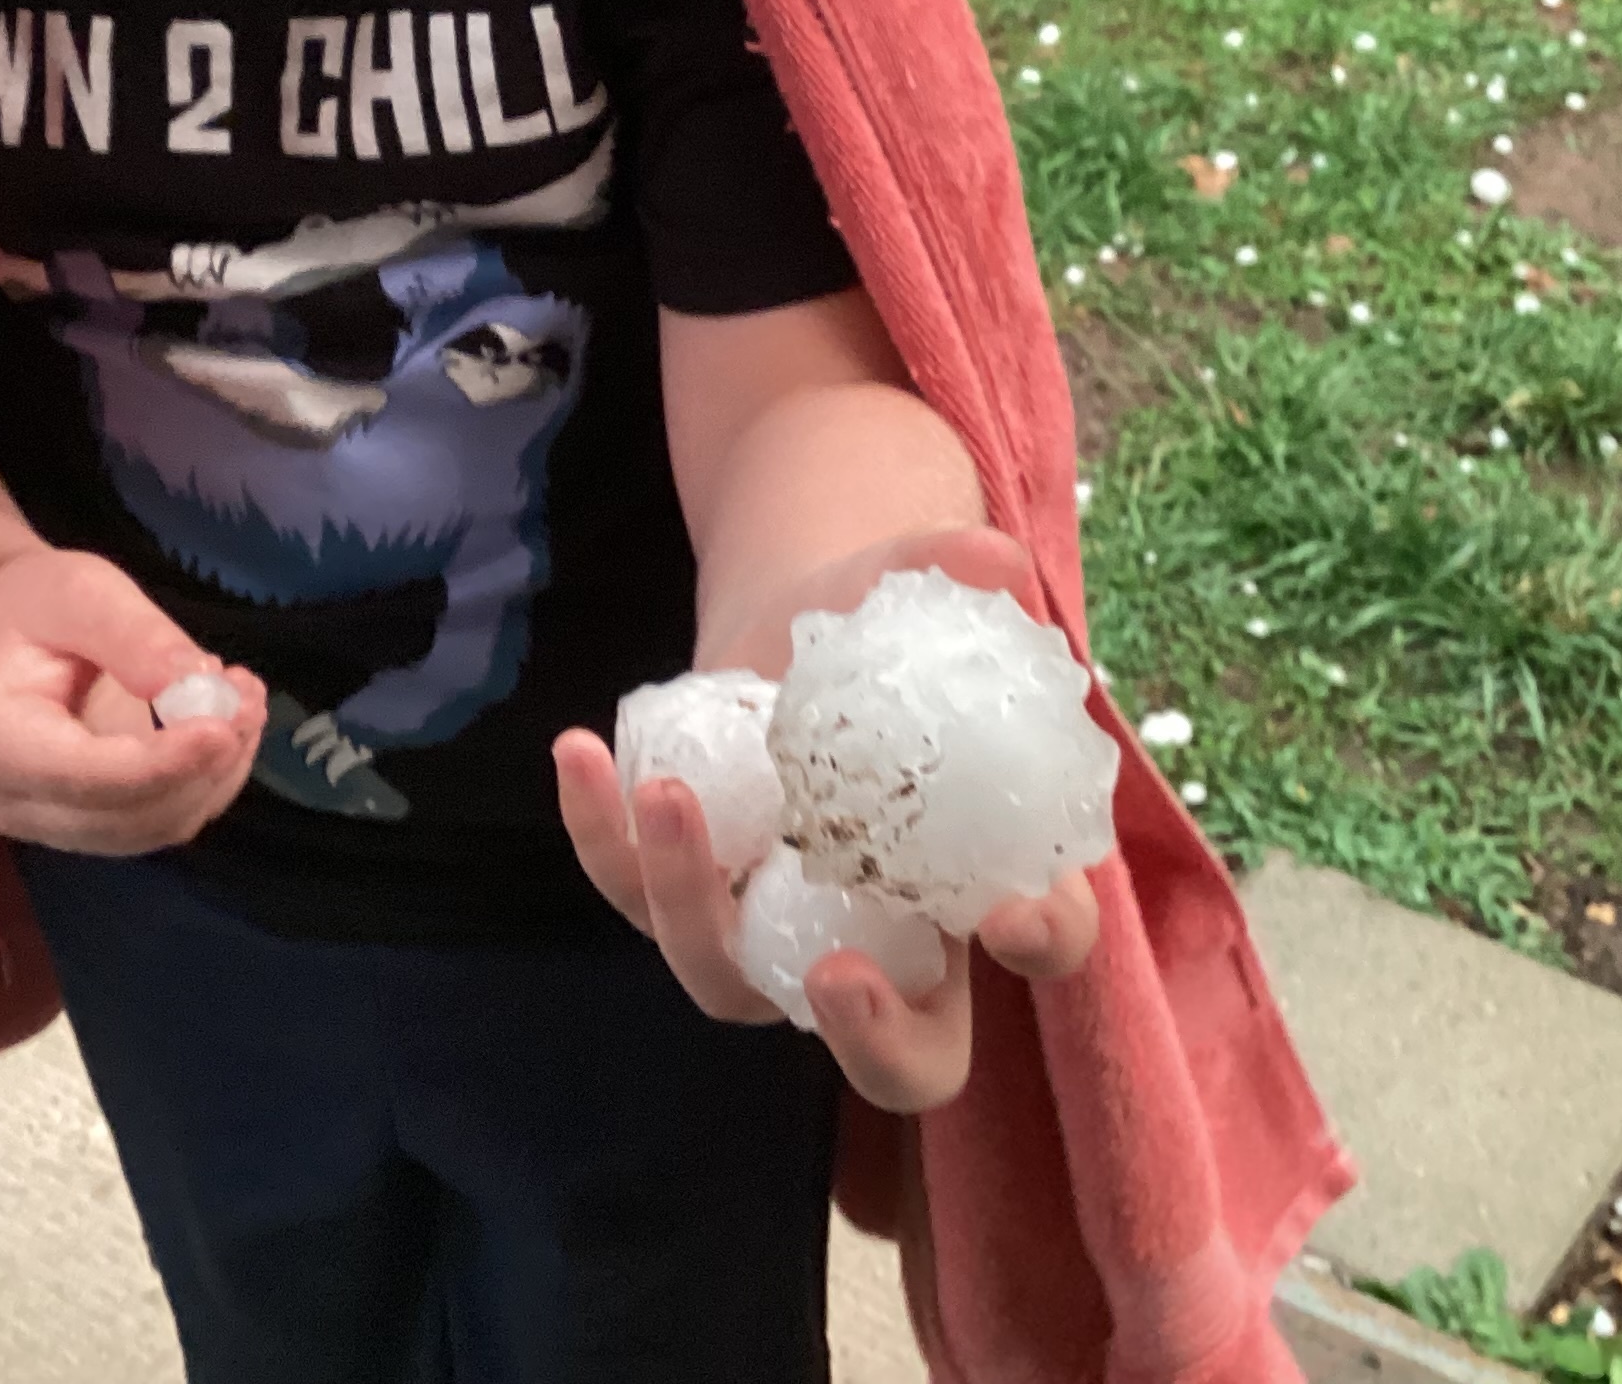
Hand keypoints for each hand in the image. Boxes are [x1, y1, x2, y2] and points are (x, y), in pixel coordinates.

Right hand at [0, 544, 266, 854]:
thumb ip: (131, 634)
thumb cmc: (32, 605)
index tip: (222, 728)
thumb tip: (196, 684)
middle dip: (202, 763)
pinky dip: (212, 776)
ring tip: (244, 696)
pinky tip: (229, 721)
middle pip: (131, 815)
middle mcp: (22, 803)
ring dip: (218, 770)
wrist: (11, 636)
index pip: (85, 777)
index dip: (161, 763)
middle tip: (248, 694)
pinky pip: (170, 818)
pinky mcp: (100, 822)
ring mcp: (61, 823)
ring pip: (160, 825)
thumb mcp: (77, 591)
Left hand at [550, 523, 1102, 1112]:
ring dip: (691, 903)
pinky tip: (580, 751)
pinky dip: (600, 835)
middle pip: (901, 1061)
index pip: (1041, 943)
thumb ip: (948, 571)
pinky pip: (634, 897)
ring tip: (661, 792)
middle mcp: (888, 949)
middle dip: (874, 1040)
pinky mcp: (684, 900)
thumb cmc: (883, 635)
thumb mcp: (912, 595)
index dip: (1041, 940)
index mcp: (984, 888)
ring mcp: (773, 942)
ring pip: (731, 984)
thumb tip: (990, 560)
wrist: (791, 641)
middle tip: (838, 980)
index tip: (1009, 914)